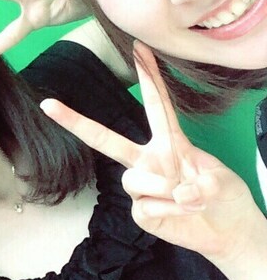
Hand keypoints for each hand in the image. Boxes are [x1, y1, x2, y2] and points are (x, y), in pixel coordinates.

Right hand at [40, 42, 263, 262]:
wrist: (228, 231)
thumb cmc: (225, 197)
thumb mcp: (221, 179)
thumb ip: (199, 180)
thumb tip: (176, 190)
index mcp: (169, 144)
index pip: (156, 106)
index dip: (149, 78)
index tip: (138, 48)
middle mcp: (147, 161)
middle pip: (106, 140)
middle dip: (76, 122)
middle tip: (49, 105)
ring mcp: (141, 186)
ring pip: (132, 179)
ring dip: (163, 187)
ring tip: (190, 199)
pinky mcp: (141, 212)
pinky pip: (144, 206)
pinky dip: (168, 210)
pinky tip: (182, 212)